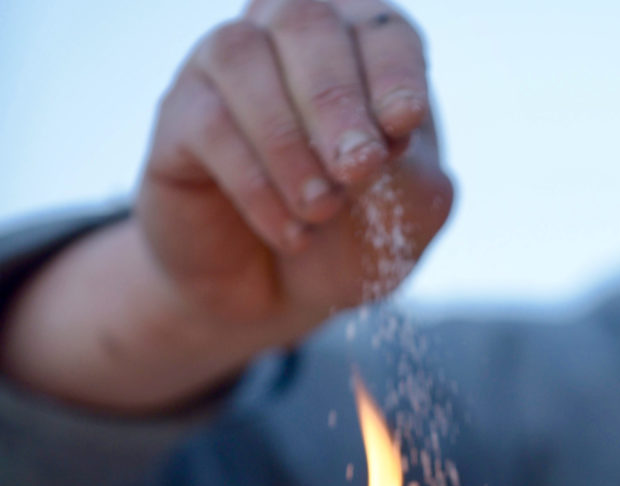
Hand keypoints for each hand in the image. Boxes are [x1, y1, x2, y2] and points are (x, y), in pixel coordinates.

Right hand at [137, 0, 453, 330]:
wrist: (278, 299)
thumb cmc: (349, 243)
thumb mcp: (403, 222)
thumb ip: (414, 177)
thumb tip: (389, 133)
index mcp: (363, 49)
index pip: (382, 30)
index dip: (394, 71)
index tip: (403, 123)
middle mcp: (288, 37)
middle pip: (306, 23)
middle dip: (337, 102)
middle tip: (358, 170)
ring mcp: (224, 68)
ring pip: (244, 59)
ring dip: (290, 142)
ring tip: (322, 211)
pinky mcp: (179, 116)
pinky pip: (208, 123)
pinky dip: (255, 184)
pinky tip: (290, 233)